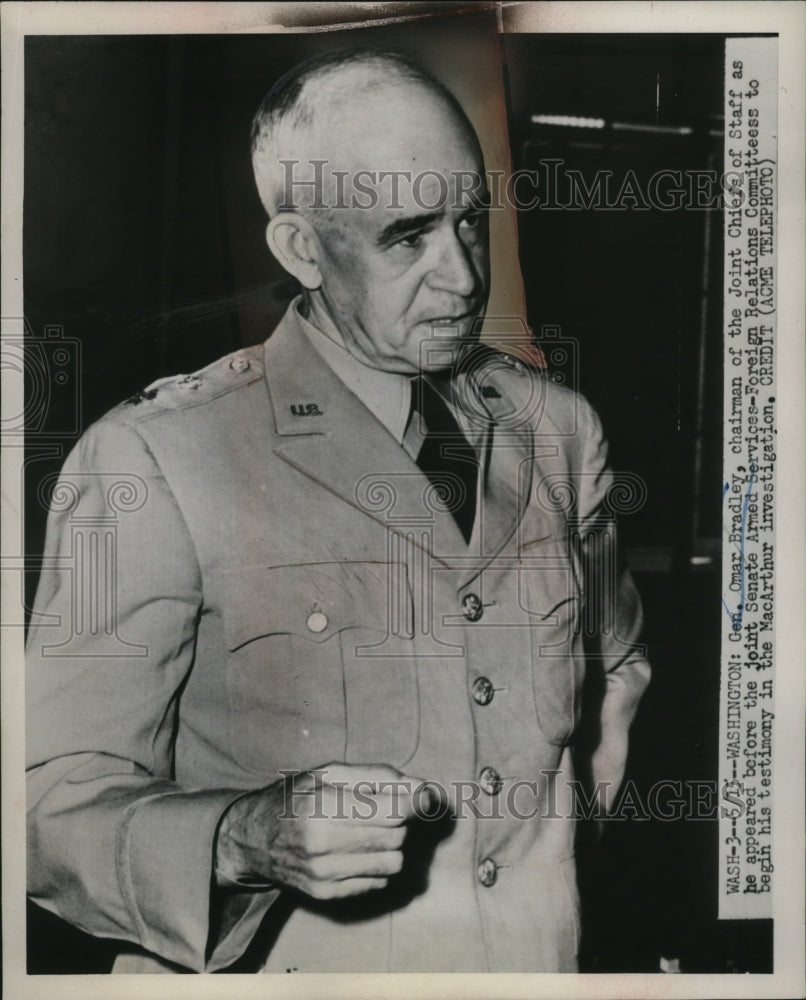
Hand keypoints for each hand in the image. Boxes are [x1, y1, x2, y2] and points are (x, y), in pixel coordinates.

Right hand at [214, 762, 433, 899]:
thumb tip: (422, 787)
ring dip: (390, 844)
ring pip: (393, 862)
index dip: (418, 802)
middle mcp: (323, 843)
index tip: (428, 796)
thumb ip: (377, 776)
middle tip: (377, 809)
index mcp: (323, 805)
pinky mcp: (326, 895)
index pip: (392, 810)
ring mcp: (324, 874)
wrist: (250, 839)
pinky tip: (355, 851)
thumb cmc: (294, 797)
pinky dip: (376, 865)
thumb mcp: (328, 772)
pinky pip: (378, 882)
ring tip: (365, 831)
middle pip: (396, 835)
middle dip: (397, 820)